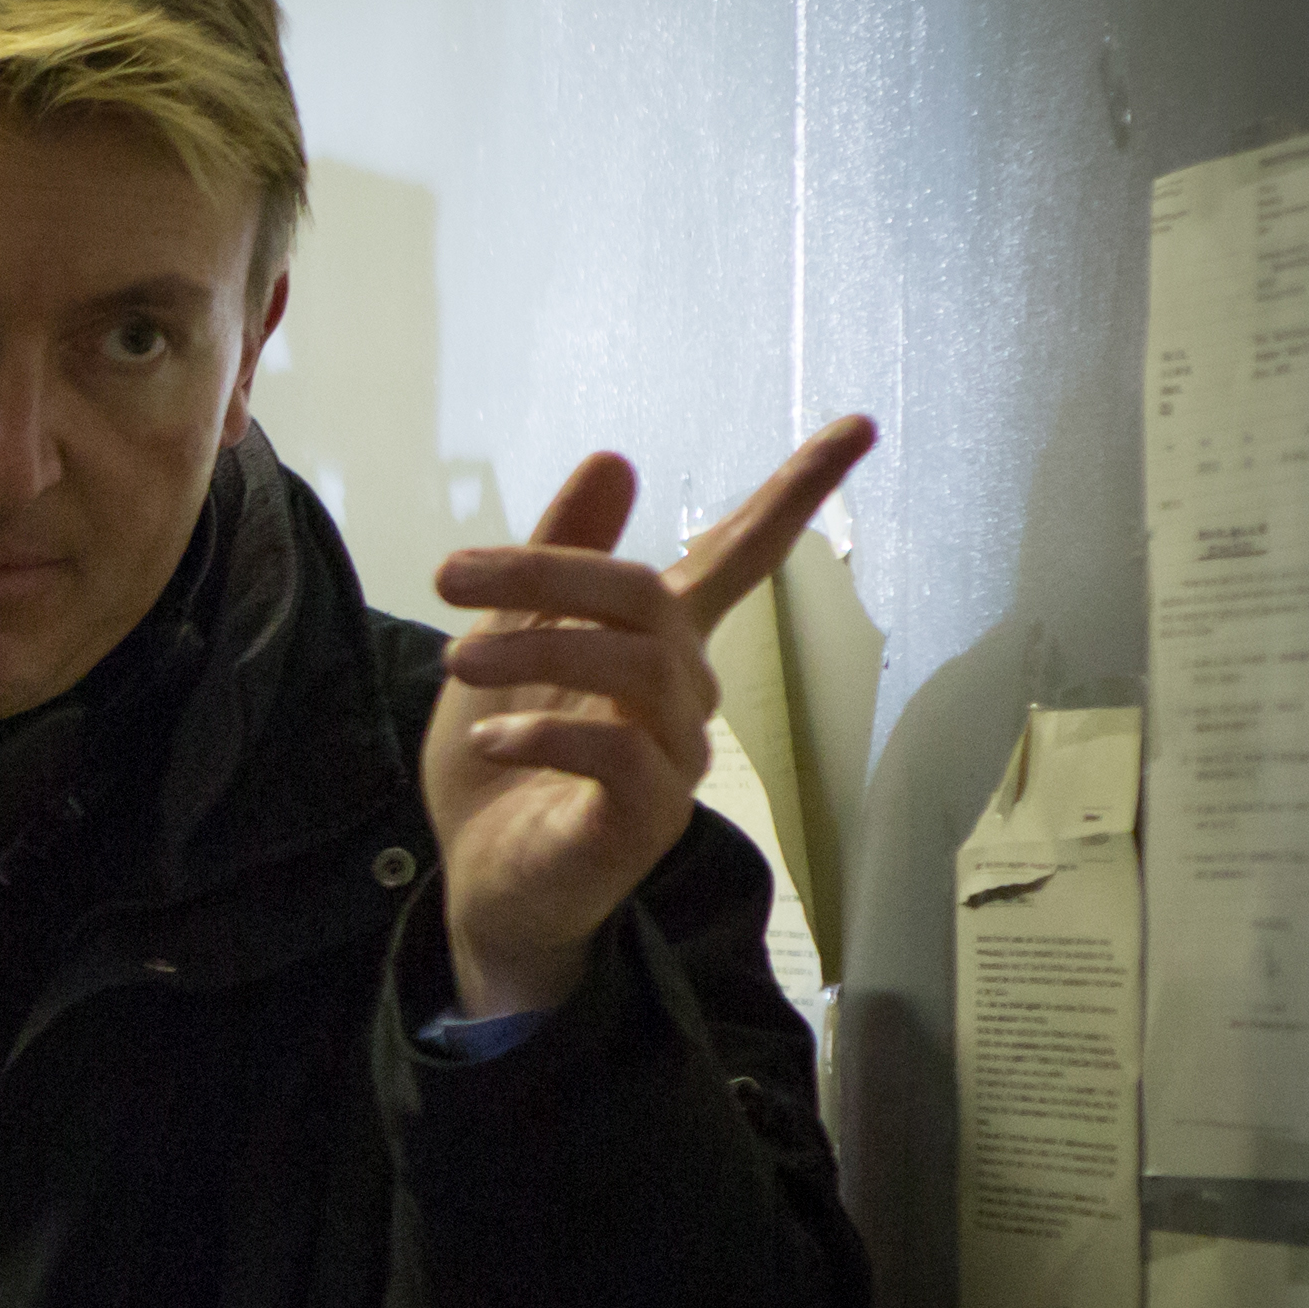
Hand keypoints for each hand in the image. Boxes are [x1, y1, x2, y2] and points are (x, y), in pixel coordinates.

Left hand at [423, 414, 876, 1018]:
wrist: (486, 883)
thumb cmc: (504, 761)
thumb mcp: (508, 642)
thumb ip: (556, 558)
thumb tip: (615, 456)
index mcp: (656, 641)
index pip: (741, 555)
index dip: (796, 491)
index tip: (858, 424)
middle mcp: (683, 692)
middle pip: (647, 597)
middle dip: (549, 570)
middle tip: (450, 575)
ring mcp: (675, 756)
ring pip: (635, 670)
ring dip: (538, 648)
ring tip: (460, 660)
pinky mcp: (649, 818)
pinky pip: (619, 755)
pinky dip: (546, 736)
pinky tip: (490, 738)